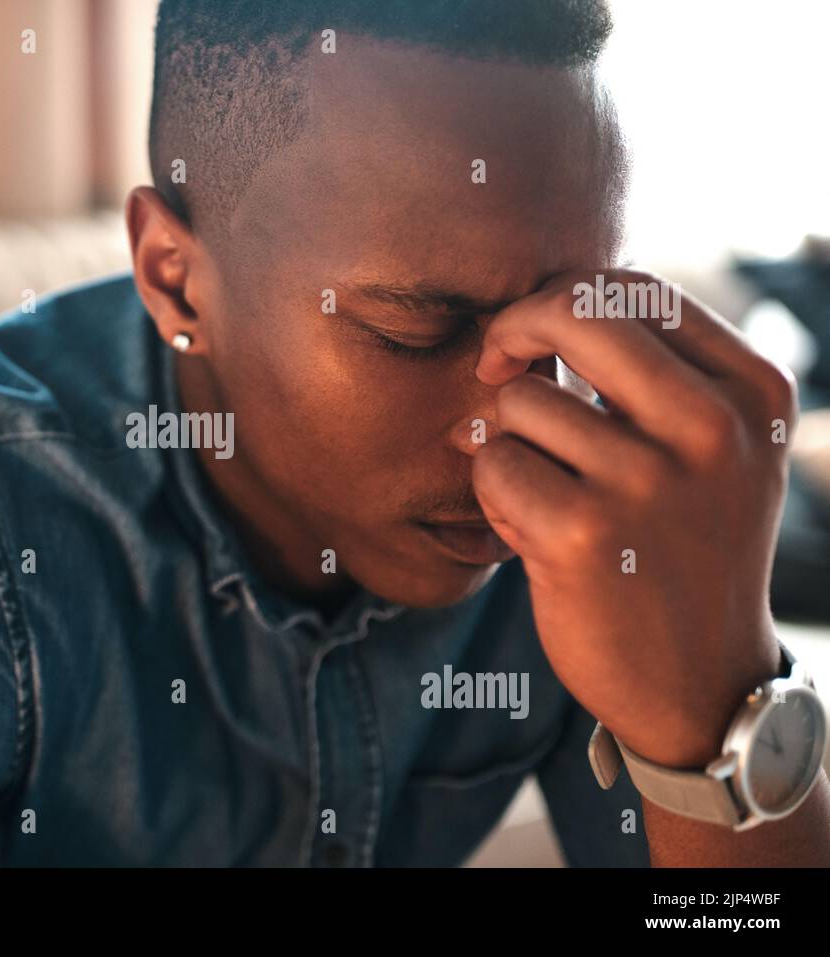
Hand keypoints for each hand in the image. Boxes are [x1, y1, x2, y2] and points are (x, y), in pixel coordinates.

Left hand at [472, 269, 793, 767]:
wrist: (699, 682)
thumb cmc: (686, 548)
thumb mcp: (711, 451)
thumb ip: (653, 374)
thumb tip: (544, 308)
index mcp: (753, 393)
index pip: (634, 288)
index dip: (559, 299)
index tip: (532, 341)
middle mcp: (712, 429)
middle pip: (572, 310)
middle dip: (511, 330)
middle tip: (492, 368)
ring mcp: (648, 481)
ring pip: (520, 399)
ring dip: (507, 440)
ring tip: (543, 490)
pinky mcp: (581, 534)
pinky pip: (493, 463)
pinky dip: (493, 492)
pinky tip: (529, 530)